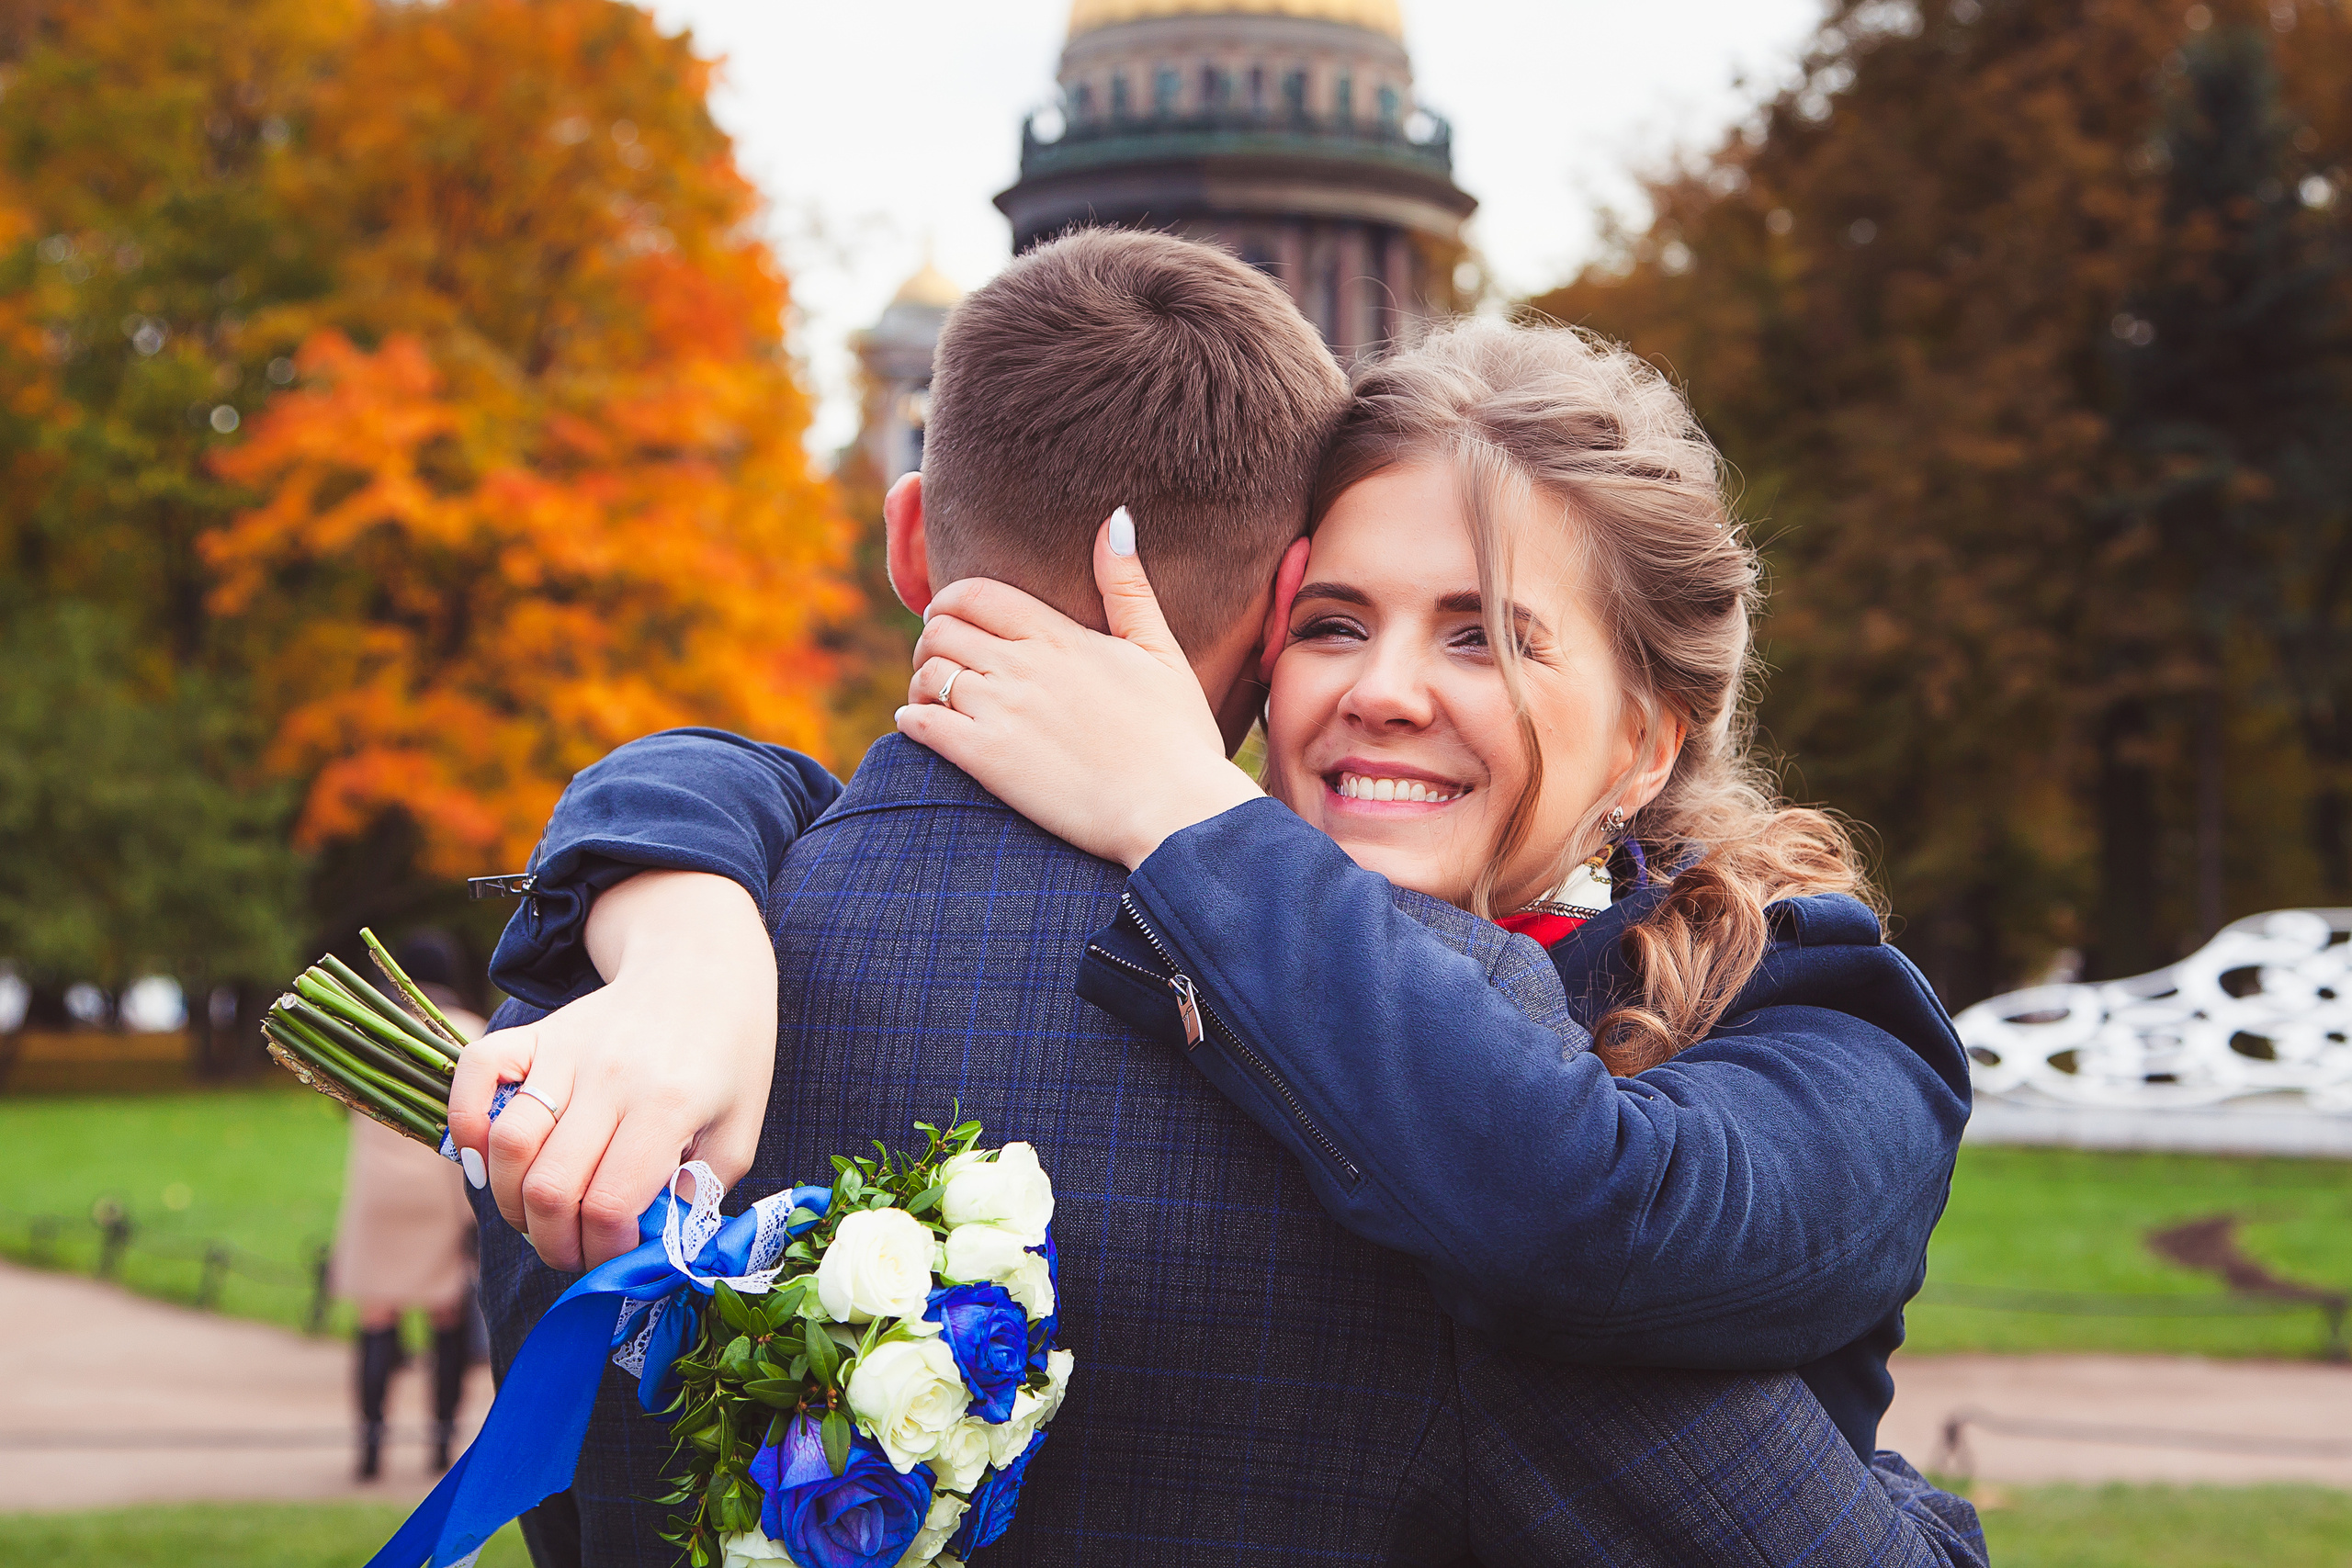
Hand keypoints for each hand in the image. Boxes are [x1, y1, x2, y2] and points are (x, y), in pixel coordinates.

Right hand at [446, 870, 776, 1271]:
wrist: (703, 966)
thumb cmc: (729, 1056)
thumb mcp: (740, 1128)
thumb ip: (701, 1192)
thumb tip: (650, 1242)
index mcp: (669, 1104)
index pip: (612, 1203)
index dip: (604, 1251)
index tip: (614, 1256)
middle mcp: (611, 1077)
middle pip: (551, 1186)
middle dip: (552, 1242)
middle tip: (571, 1249)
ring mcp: (566, 1051)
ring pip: (506, 1143)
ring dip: (509, 1201)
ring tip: (538, 1215)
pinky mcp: (535, 1033)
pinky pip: (474, 1074)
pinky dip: (466, 1124)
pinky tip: (487, 1158)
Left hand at [895, 512, 1264, 868]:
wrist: (1174, 808)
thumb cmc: (1176, 735)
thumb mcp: (1160, 649)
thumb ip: (1128, 586)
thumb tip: (1114, 519)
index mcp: (1058, 635)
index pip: (975, 594)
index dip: (951, 601)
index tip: (953, 618)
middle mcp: (1021, 665)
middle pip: (940, 629)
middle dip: (932, 640)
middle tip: (943, 661)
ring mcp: (1001, 711)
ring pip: (927, 674)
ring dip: (922, 681)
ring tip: (934, 696)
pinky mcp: (987, 760)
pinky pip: (922, 724)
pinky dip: (911, 719)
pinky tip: (920, 724)